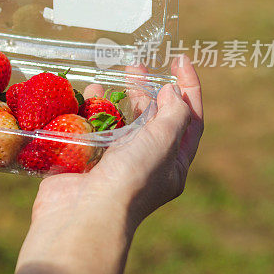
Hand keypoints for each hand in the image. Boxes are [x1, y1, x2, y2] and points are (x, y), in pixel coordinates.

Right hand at [32, 54, 203, 230]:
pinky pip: (90, 129)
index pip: (189, 119)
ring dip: (115, 98)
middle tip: (136, 65)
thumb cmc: (130, 179)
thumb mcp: (164, 142)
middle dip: (147, 89)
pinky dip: (89, 110)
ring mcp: (112, 162)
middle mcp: (145, 163)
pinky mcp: (84, 160)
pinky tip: (86, 95)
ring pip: (119, 122)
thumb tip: (171, 93)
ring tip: (107, 78)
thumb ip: (174, 114)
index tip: (179, 59)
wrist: (83, 213)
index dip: (188, 87)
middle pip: (152, 118)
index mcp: (172, 164)